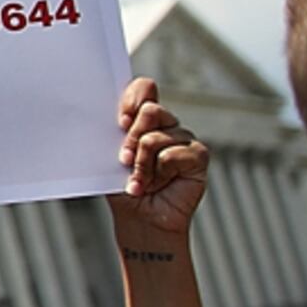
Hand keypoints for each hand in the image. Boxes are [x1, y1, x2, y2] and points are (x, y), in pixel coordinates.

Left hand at [107, 78, 205, 260]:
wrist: (139, 217)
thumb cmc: (122, 187)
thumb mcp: (109, 156)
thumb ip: (112, 134)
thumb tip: (112, 117)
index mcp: (143, 119)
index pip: (144, 89)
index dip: (132, 98)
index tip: (120, 121)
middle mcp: (166, 125)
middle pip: (150, 110)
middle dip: (130, 138)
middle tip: (123, 160)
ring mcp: (183, 139)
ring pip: (155, 138)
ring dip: (140, 164)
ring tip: (138, 181)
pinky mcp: (197, 156)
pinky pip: (172, 155)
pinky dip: (157, 174)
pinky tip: (155, 185)